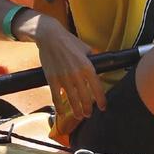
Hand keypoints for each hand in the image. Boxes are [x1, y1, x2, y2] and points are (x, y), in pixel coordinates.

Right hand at [32, 15, 106, 129]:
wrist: (50, 37)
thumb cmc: (69, 41)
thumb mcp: (86, 48)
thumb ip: (94, 58)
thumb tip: (101, 64)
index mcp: (87, 66)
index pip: (97, 87)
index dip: (101, 99)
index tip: (103, 107)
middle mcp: (77, 74)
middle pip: (85, 97)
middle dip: (88, 108)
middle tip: (89, 113)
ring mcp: (64, 78)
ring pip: (72, 99)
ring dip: (76, 110)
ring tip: (80, 116)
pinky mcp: (52, 79)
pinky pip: (56, 97)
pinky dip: (59, 107)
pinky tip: (62, 112)